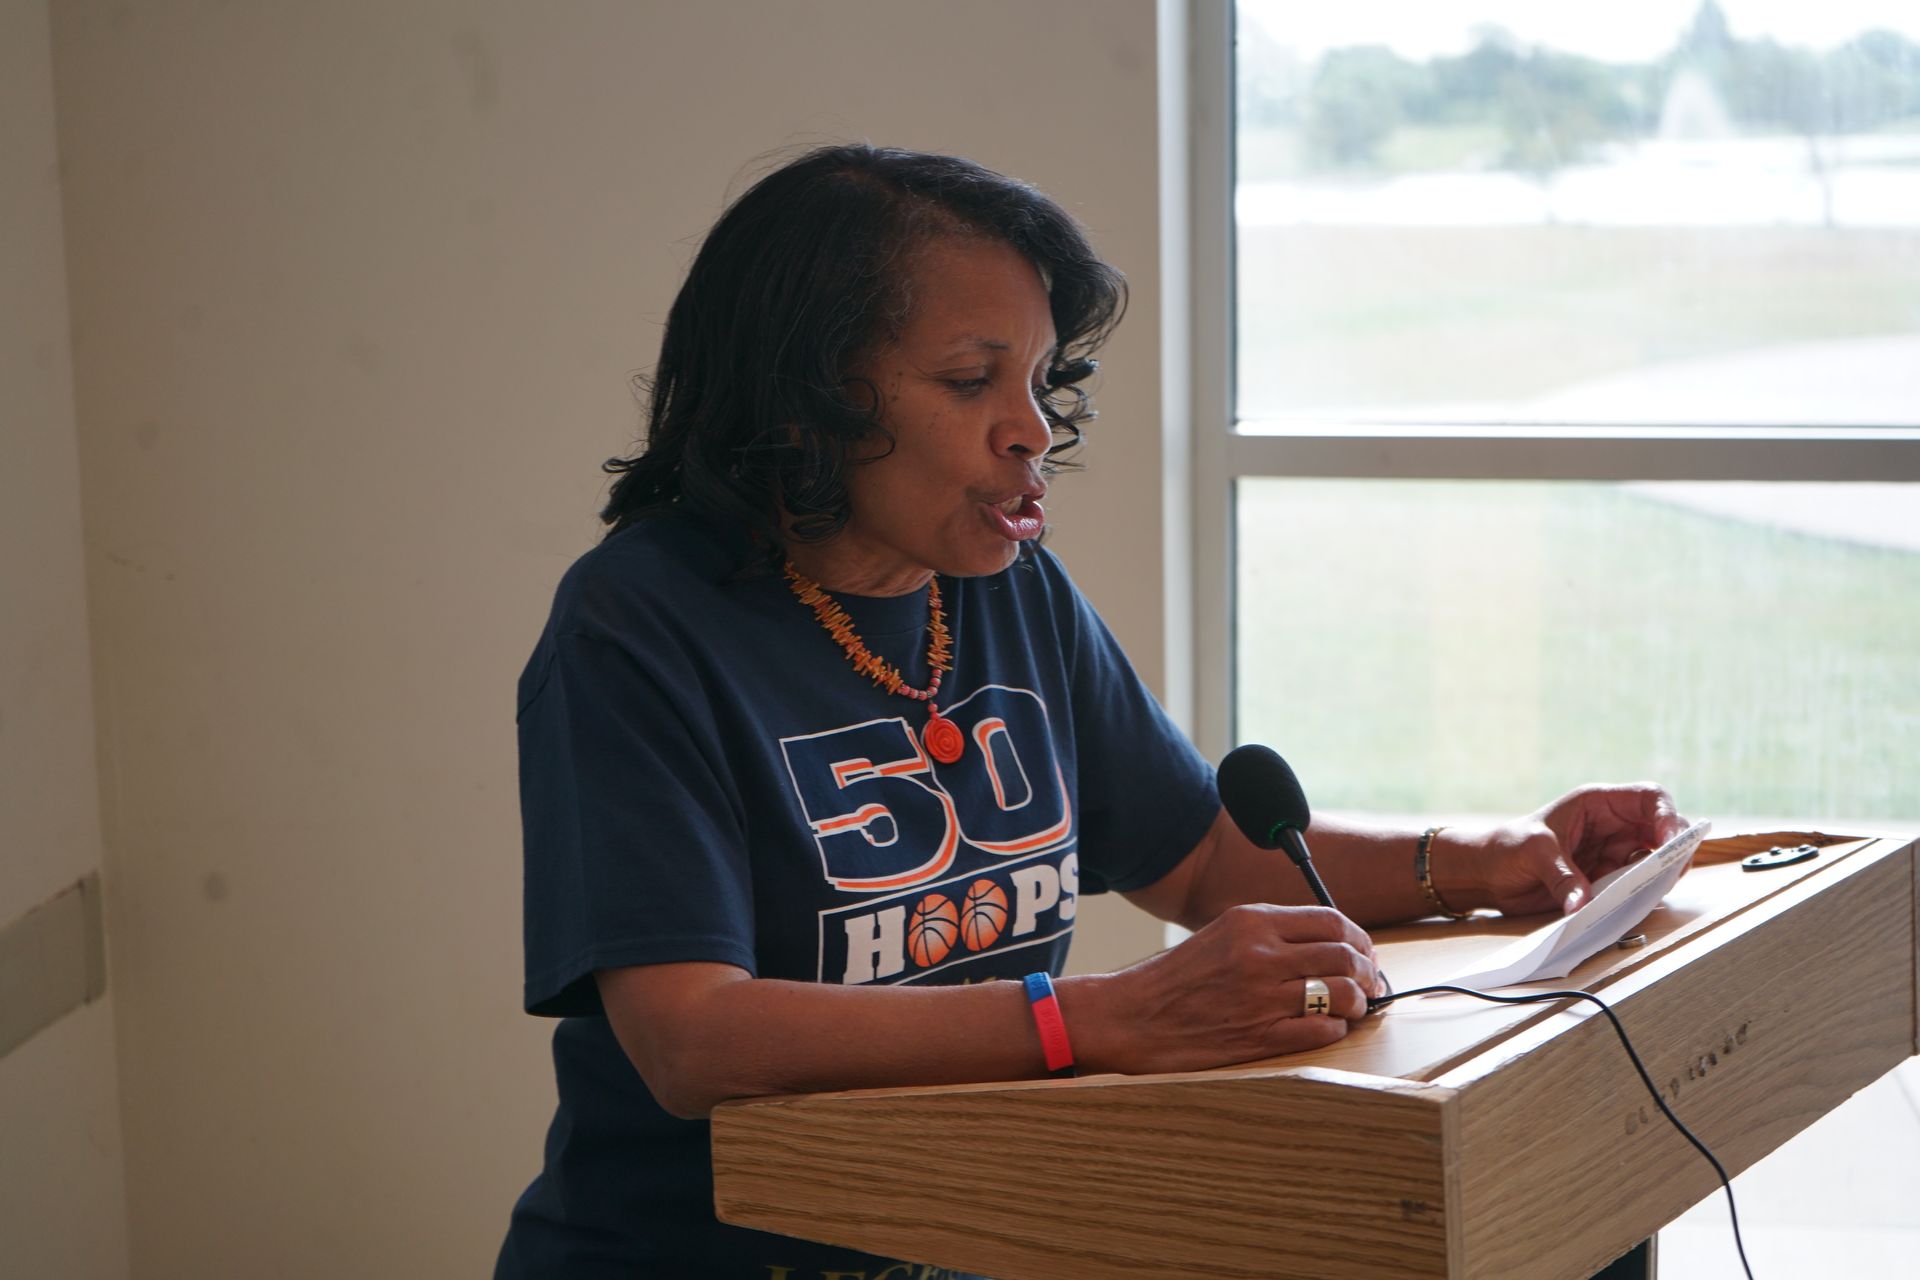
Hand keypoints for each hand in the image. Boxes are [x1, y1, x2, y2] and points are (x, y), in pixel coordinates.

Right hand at [1061, 904, 1383, 1074]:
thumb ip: (1270, 933)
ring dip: (1356, 1003)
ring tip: (1351, 1008)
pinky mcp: (1259, 1036)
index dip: (1359, 939)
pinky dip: (1335, 1030)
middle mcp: (1260, 954)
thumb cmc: (1175, 978)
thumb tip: (1328, 942)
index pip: (1331, 920)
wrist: (1130, 1016)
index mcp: (1251, 921)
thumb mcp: (1221, 934)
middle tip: (1368, 984)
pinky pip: (1321, 1031)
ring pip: (1341, 994)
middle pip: (1344, 956)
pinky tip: (1326, 1028)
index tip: (1364, 952)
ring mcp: (1261, 996)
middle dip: (1367, 972)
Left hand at [1450, 782, 1687, 917]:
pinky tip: (1645, 898)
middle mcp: (1612, 825)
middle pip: (1662, 828)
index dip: (1666, 816)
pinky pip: (1639, 882)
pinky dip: (1647, 889)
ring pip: (1656, 857)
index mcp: (1597, 803)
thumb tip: (1582, 904)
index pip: (1648, 798)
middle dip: (1675, 847)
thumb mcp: (1533, 854)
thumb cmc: (1507, 848)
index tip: (1667, 842)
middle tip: (1674, 871)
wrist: (1489, 874)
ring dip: (1665, 870)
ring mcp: (1613, 852)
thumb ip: (1561, 877)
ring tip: (1663, 886)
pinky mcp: (1608, 877)